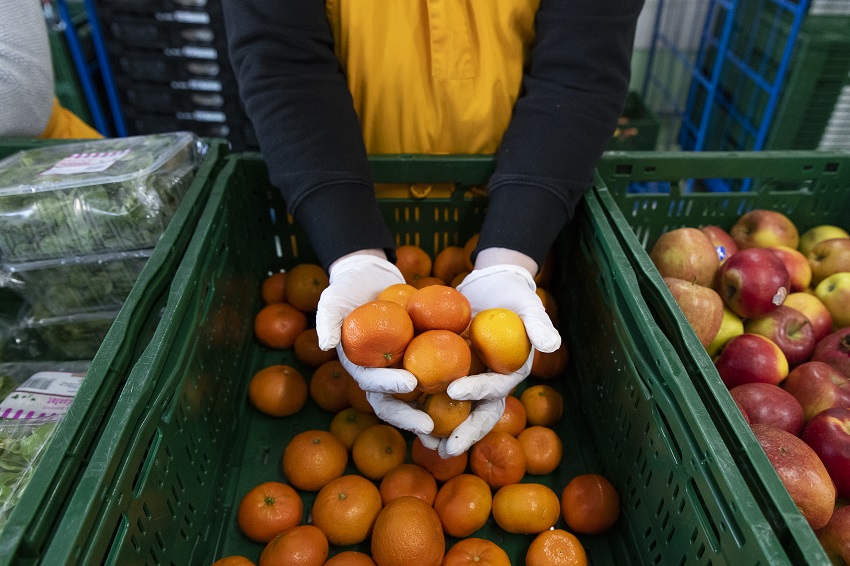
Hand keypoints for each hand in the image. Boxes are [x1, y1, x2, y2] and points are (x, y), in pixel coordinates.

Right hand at [316, 251, 434, 436]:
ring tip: (450, 427)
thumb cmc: (347, 288)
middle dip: (409, 416)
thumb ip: (326, 320)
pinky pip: (434, 378)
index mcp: (359, 366)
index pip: (371, 382)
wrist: (370, 279)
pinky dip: (448, 389)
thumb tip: (325, 346)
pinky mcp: (417, 362)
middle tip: (430, 426)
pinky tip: (470, 394)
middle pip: (393, 403)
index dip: (388, 385)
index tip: (410, 383)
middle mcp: (379, 375)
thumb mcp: (332, 299)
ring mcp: (398, 371)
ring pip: (415, 400)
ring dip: (430, 416)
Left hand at [429, 259, 559, 456]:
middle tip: (445, 450)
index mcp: (509, 373)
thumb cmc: (513, 295)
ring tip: (424, 444)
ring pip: (457, 413)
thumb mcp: (529, 304)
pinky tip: (404, 414)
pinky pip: (437, 394)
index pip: (495, 388)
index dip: (477, 391)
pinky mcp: (451, 374)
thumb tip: (552, 344)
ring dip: (442, 432)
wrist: (492, 287)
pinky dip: (423, 406)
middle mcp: (490, 383)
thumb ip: (539, 324)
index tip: (455, 389)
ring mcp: (470, 381)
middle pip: (479, 414)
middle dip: (464, 434)